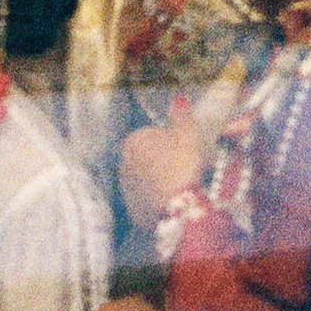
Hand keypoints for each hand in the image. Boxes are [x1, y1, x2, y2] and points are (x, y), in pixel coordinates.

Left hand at [118, 111, 206, 233]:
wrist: (176, 209)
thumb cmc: (182, 165)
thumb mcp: (187, 134)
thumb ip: (181, 115)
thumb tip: (177, 98)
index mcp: (133, 141)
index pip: (154, 135)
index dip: (173, 142)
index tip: (186, 151)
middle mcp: (123, 164)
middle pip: (148, 157)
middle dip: (163, 161)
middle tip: (184, 169)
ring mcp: (126, 189)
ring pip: (146, 179)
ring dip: (159, 181)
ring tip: (179, 188)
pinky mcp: (132, 212)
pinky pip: (147, 201)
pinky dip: (157, 200)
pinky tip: (172, 203)